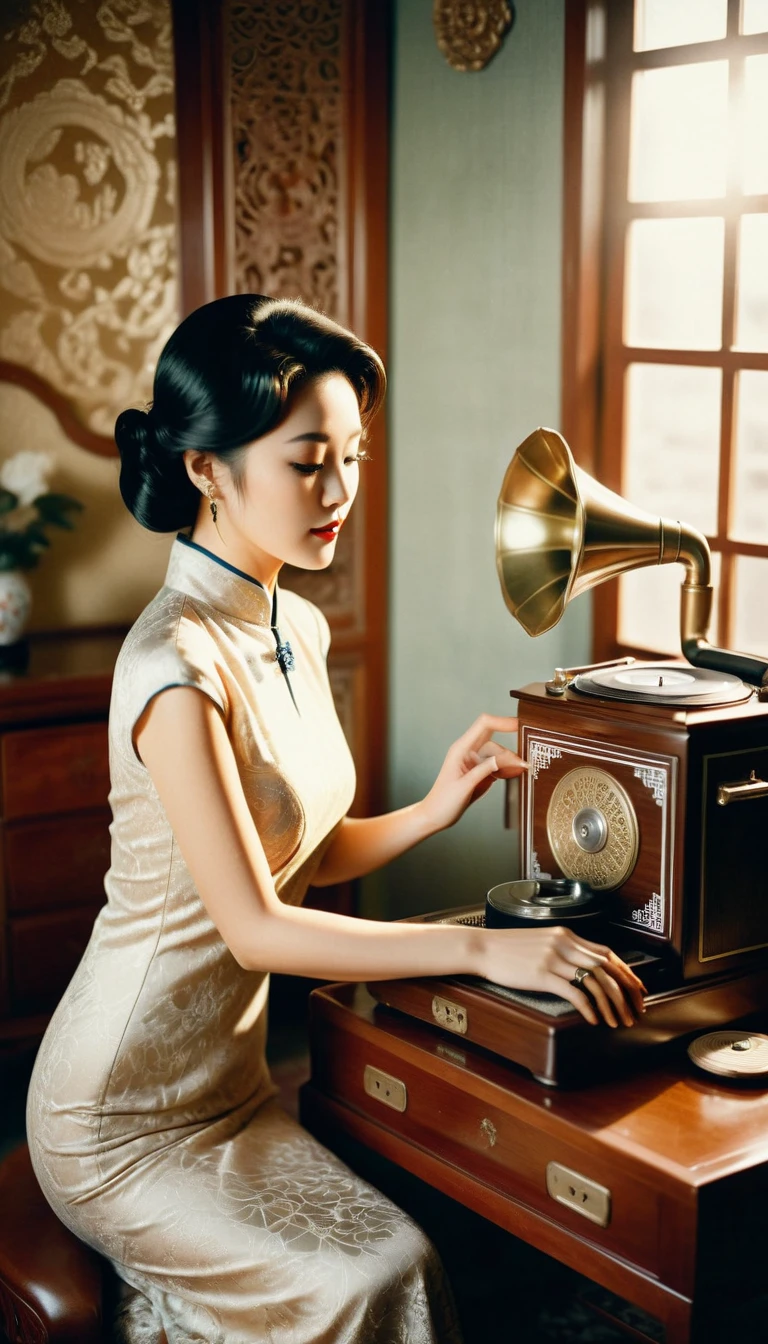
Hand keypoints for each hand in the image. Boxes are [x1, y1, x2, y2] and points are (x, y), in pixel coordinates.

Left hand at [420, 713, 526, 832]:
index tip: (520, 725)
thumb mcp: (465, 786)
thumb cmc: (443, 801)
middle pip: (494, 738)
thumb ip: (484, 770)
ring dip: (511, 761)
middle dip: (510, 746)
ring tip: (522, 770)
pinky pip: (498, 765)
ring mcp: (475, 761)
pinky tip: (515, 773)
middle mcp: (468, 751)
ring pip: (498, 754)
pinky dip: (508, 769)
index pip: (484, 725)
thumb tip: (505, 758)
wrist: (435, 816)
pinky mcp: (480, 772)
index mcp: (461, 748)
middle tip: (525, 759)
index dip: (502, 721)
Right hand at [478, 925, 646, 1026]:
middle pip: (607, 968)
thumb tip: (583, 968)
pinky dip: (589, 1008)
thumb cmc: (508, 948)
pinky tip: (593, 1020)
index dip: (627, 972)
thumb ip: (562, 950)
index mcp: (566, 935)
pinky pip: (574, 992)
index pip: (607, 953)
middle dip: (626, 991)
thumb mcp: (540, 942)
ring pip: (595, 981)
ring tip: (617, 1021)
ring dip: (611, 1004)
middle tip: (635, 1010)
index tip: (637, 989)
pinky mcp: (542, 974)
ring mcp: (553, 958)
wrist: (482, 947)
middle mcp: (564, 943)